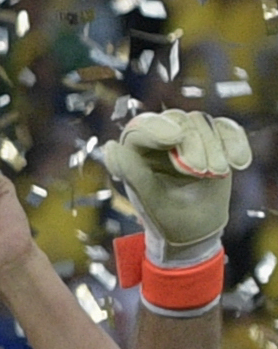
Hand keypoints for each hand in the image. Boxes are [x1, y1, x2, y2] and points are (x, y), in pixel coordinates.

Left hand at [104, 111, 251, 255]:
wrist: (195, 229)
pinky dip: (234, 144)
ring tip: (214, 175)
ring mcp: (189, 136)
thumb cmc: (165, 215)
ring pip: (202, 122)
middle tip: (200, 172)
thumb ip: (132, 171)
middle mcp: (160, 137)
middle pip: (177, 120)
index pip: (141, 126)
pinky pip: (227, 129)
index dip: (157, 128)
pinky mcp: (215, 140)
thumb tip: (111, 145)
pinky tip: (237, 164)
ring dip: (213, 147)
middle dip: (193, 144)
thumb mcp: (148, 197)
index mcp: (136, 150)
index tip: (174, 139)